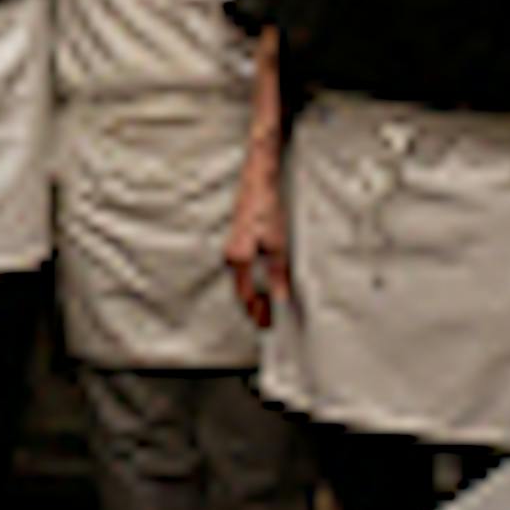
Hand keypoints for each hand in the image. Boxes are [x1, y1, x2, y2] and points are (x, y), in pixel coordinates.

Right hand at [223, 164, 289, 329]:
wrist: (257, 183)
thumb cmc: (266, 211)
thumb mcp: (277, 244)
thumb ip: (277, 273)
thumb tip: (279, 298)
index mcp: (238, 259)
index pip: (246, 296)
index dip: (258, 313)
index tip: (269, 326)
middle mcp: (230, 256)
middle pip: (240, 291)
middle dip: (254, 308)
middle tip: (267, 324)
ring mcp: (231, 248)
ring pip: (241, 281)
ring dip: (253, 296)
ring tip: (268, 309)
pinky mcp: (237, 242)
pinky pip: (242, 271)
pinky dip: (251, 283)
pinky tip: (263, 285)